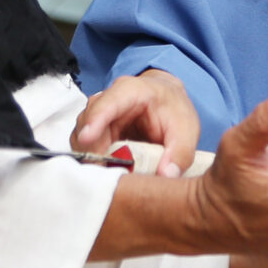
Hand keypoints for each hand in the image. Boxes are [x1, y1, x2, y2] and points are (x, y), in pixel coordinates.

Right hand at [71, 69, 200, 175]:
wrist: (167, 102)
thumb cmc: (174, 110)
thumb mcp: (186, 129)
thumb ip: (180, 152)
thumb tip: (167, 175)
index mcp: (131, 91)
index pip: (108, 103)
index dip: (95, 120)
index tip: (86, 139)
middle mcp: (107, 99)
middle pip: (87, 122)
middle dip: (91, 148)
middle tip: (104, 173)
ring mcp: (97, 116)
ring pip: (81, 136)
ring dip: (90, 157)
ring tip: (106, 176)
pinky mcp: (94, 132)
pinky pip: (84, 147)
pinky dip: (92, 162)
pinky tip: (105, 174)